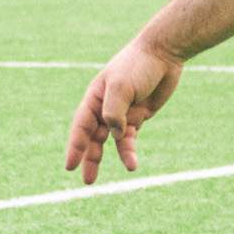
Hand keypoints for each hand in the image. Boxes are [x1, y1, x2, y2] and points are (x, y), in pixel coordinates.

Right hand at [65, 34, 186, 183]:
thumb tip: (114, 135)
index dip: (75, 147)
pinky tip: (131, 164)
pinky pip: (130, 139)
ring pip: (112, 141)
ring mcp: (122, 113)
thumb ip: (114, 112)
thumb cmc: (138, 65)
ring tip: (110, 176)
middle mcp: (105, 107)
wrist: (163, 53)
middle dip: (89, 158)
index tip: (70, 166)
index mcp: (95, 97)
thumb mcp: (121, 87)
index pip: (81, 126)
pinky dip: (129, 152)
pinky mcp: (138, 116)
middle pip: (93, 137)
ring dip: (113, 158)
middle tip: (86, 180)